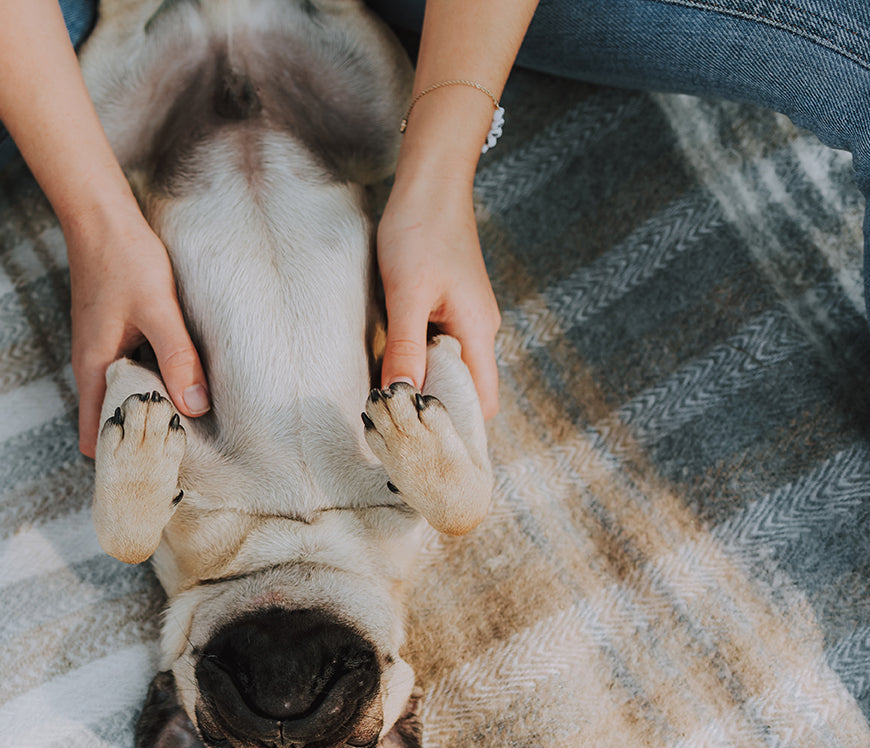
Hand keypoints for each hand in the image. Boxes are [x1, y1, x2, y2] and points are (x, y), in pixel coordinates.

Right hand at [67, 203, 208, 457]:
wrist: (102, 216)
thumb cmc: (125, 259)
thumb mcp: (158, 309)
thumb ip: (177, 357)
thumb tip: (196, 408)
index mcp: (93, 369)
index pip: (94, 436)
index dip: (120, 456)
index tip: (154, 466)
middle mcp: (92, 367)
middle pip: (111, 421)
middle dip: (141, 437)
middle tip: (184, 451)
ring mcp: (102, 352)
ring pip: (124, 396)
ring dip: (150, 409)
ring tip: (190, 422)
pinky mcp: (114, 337)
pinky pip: (131, 374)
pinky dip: (152, 383)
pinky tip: (182, 380)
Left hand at [377, 176, 500, 418]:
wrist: (429, 183)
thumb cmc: (420, 232)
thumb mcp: (407, 293)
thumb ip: (406, 347)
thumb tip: (401, 397)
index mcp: (478, 332)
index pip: (482, 402)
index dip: (457, 426)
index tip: (422, 442)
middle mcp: (477, 330)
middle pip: (464, 390)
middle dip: (433, 409)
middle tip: (394, 427)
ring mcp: (463, 318)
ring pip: (447, 368)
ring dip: (421, 383)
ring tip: (387, 400)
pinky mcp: (446, 306)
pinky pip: (436, 347)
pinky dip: (416, 360)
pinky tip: (389, 363)